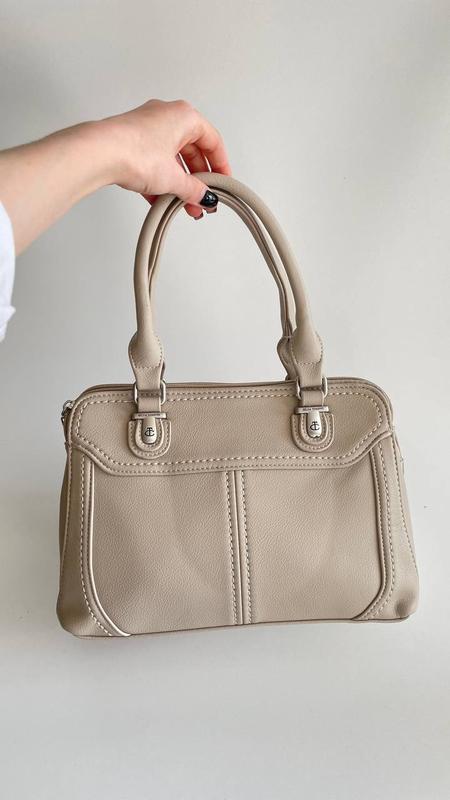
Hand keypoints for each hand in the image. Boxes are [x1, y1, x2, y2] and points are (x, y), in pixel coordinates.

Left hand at [0, 98, 230, 252]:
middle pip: (192, 151)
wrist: (99, 153)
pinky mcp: (131, 142)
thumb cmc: (135, 151)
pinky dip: (161, 181)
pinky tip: (163, 202)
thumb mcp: (174, 177)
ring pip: (172, 159)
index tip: (223, 184)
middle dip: (198, 180)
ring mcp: (147, 128)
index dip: (221, 166)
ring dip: (180, 184)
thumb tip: (204, 196)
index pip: (212, 141)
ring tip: (184, 206)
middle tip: (202, 200)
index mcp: (184, 116)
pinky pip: (154, 163)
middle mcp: (166, 116)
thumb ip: (194, 189)